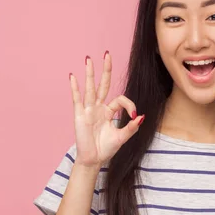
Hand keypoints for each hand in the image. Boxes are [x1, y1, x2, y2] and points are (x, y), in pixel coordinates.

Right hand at [69, 51, 143, 167]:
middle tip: (107, 54)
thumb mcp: (122, 137)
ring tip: (88, 59)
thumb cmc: (107, 149)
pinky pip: (77, 99)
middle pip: (103, 84)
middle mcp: (98, 107)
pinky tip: (73, 76)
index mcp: (109, 111)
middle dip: (105, 70)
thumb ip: (131, 127)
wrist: (94, 160)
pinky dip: (75, 88)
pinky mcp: (80, 115)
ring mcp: (88, 110)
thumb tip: (141, 116)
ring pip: (90, 88)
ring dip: (90, 73)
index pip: (120, 99)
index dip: (129, 104)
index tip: (133, 115)